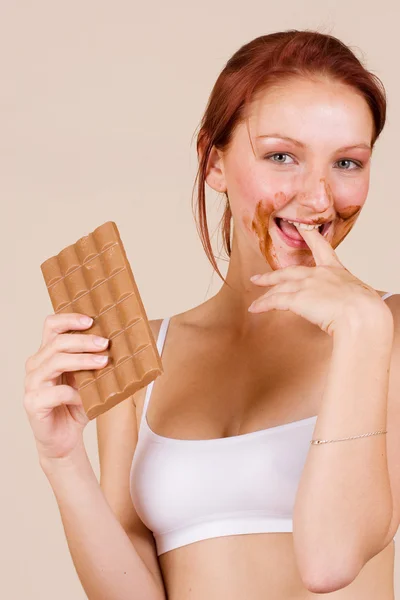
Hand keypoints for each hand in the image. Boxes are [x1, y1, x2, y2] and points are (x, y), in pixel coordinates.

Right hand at [23, 313, 108, 462]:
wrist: (65, 439)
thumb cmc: (77, 406)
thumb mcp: (90, 380)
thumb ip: (96, 362)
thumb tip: (123, 344)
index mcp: (47, 354)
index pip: (51, 326)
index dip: (69, 319)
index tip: (91, 320)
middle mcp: (36, 365)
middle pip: (57, 342)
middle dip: (83, 341)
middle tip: (105, 344)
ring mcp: (32, 384)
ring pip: (55, 362)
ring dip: (82, 360)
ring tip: (103, 362)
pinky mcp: (33, 403)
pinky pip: (56, 392)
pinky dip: (75, 393)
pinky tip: (86, 398)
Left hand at [248, 225, 391, 336]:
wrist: (361, 314)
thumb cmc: (367, 310)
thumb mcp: (360, 296)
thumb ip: (348, 296)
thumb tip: (351, 305)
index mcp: (335, 270)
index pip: (321, 248)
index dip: (309, 235)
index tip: (302, 226)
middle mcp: (318, 274)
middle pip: (289, 272)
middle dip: (272, 276)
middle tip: (258, 278)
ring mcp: (306, 284)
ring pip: (279, 287)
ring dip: (265, 293)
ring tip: (255, 301)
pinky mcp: (297, 298)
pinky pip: (274, 300)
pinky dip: (263, 304)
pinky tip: (254, 308)